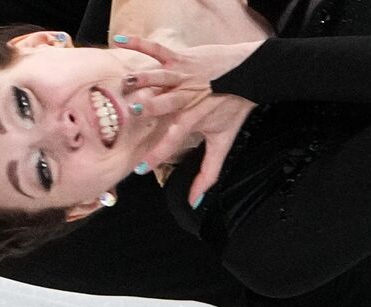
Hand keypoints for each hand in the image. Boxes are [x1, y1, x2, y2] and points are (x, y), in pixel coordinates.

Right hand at [114, 34, 261, 204]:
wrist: (251, 72)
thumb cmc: (233, 108)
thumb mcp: (222, 143)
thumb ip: (208, 174)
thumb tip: (195, 202)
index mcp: (194, 117)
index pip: (174, 139)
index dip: (158, 154)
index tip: (141, 168)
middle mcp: (187, 95)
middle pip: (165, 103)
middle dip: (149, 107)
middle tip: (132, 114)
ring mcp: (183, 74)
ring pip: (158, 76)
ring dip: (142, 80)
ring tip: (124, 84)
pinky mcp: (180, 57)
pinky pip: (157, 49)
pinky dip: (139, 44)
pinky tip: (119, 41)